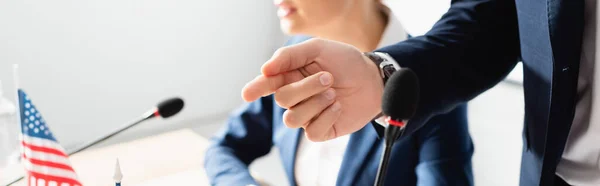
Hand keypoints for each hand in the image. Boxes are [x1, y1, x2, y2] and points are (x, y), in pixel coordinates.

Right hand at [242, 38, 383, 140]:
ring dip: (316, 103)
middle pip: (282, 100)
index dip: (255, 89)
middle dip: (306, 88)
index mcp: (290, 75)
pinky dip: (327, 117)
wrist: (373, 80)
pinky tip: (337, 107)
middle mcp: (295, 97)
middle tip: (328, 77)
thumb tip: (265, 69)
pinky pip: (311, 132)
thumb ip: (290, 55)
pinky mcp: (320, 130)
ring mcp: (307, 115)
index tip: (248, 93)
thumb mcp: (319, 49)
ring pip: (293, 119)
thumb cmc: (346, 62)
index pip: (266, 84)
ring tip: (333, 93)